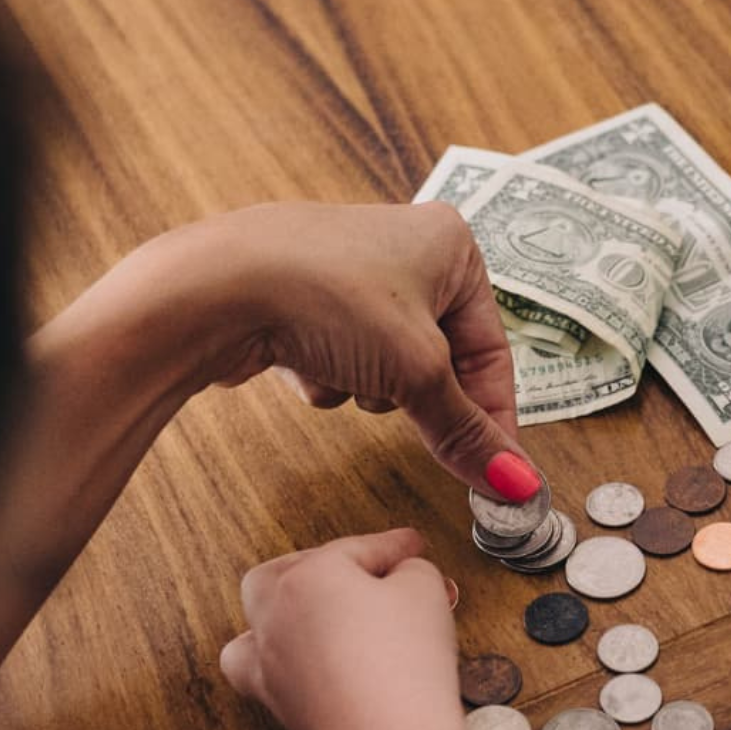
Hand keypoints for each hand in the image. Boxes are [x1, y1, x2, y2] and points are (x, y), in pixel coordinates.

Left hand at [147, 200, 538, 499]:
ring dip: (368, 386)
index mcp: (451, 245)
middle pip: (439, 361)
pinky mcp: (304, 300)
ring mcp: (349, 273)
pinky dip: (328, 376)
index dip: (494, 416)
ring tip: (341, 366)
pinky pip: (342, 360)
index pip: (491, 348)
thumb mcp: (418, 373)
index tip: (501, 473)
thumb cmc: (327, 298)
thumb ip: (468, 433)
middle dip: (414, 391)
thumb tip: (517, 484)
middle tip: (407, 409)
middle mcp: (404, 249)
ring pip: (388, 367)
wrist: (213, 290)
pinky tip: (301, 362)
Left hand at [220, 531, 544, 729]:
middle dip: (322, 564)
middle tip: (364, 571)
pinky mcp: (277, 703)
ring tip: (316, 608)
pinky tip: (302, 659)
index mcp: (308, 577)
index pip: (356, 549)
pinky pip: (256, 668)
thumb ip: (412, 569)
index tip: (411, 546)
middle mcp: (275, 615)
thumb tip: (402, 576)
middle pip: (285, 572)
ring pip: (254, 618)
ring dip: (283, 606)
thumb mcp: (425, 590)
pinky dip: (273, 657)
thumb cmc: (405, 665)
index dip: (393, 546)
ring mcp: (268, 662)